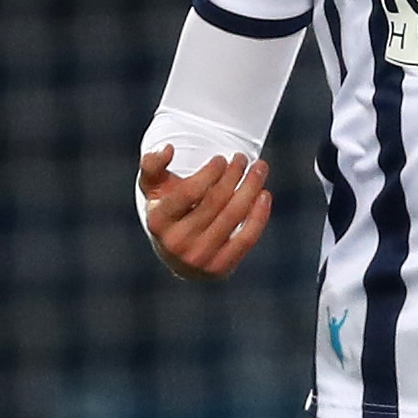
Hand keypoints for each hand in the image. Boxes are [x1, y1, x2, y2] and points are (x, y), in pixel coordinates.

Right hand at [140, 145, 270, 283]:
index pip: (190, 191)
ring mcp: (198, 259)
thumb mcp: (153, 187)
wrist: (177, 253)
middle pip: (215, 201)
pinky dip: (259, 216)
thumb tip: (168, 149)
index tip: (221, 159)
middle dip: (233, 174)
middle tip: (243, 158)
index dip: (210, 172)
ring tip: (260, 168)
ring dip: (251, 188)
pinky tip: (264, 195)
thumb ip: (152, 163)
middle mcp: (176, 243)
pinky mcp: (219, 269)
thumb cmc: (168, 209)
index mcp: (158, 221)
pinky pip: (246, 239)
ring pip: (233, 216)